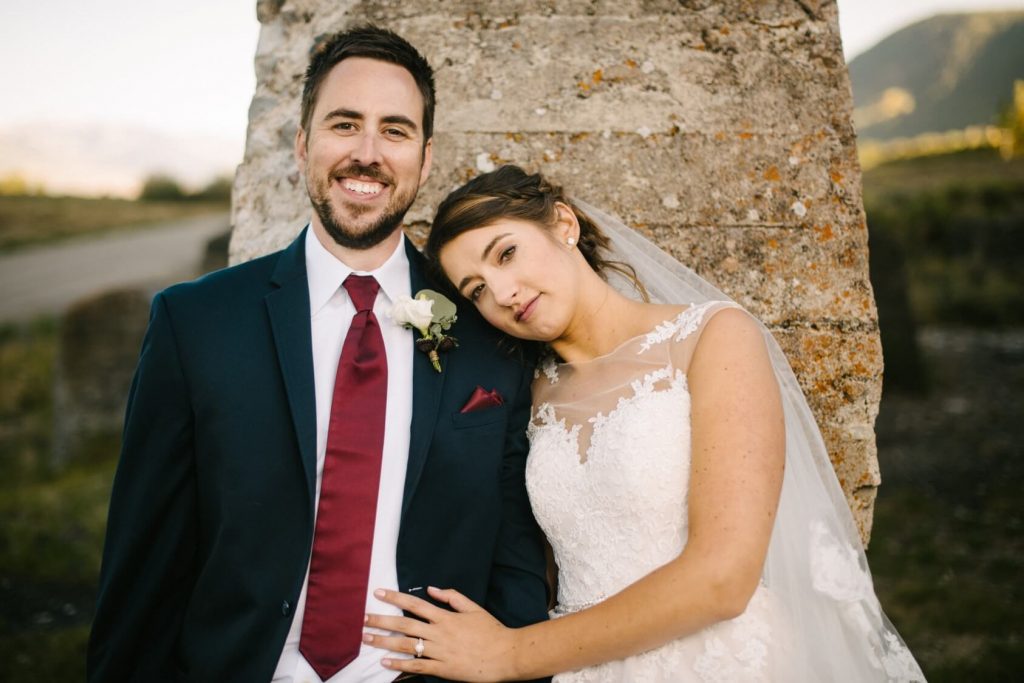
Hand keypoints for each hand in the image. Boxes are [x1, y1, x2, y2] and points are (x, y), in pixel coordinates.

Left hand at [365, 586, 520, 681]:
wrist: (506, 655)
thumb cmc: (491, 630)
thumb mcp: (474, 608)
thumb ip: (452, 597)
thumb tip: (431, 589)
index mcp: (446, 617)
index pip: (415, 604)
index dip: (395, 597)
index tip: (378, 593)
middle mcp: (439, 633)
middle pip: (404, 624)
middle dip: (381, 620)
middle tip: (362, 617)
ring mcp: (440, 652)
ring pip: (406, 646)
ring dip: (384, 641)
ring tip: (366, 638)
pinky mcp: (442, 669)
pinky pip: (417, 667)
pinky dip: (399, 665)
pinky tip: (385, 662)